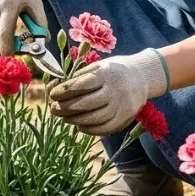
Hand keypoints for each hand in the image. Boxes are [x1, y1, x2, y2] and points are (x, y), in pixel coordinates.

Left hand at [49, 49, 167, 135]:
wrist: (142, 77)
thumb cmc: (112, 71)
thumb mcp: (98, 66)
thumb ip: (79, 76)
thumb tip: (57, 88)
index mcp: (106, 73)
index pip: (81, 84)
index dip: (64, 91)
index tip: (53, 94)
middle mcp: (115, 90)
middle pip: (86, 103)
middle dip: (66, 107)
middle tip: (54, 109)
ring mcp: (122, 106)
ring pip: (95, 118)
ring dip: (75, 120)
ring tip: (64, 117)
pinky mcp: (125, 118)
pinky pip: (105, 128)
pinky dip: (89, 129)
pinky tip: (79, 125)